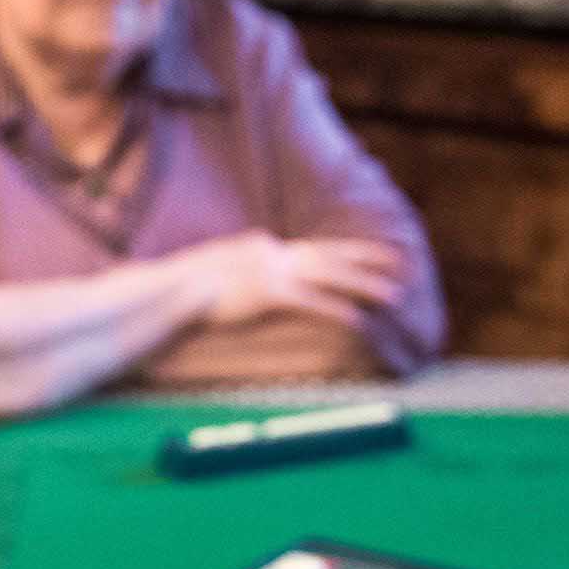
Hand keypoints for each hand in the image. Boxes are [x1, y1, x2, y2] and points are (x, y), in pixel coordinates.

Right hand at [185, 231, 408, 331]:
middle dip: (367, 259)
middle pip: (330, 254)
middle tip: (399, 263)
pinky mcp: (268, 294)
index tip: (369, 253)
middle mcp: (273, 253)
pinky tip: (358, 321)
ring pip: (330, 276)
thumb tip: (253, 281)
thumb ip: (242, 270)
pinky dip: (337, 310)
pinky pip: (312, 303)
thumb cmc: (186, 287)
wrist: (170, 289)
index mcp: (263, 247)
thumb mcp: (219, 269)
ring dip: (364, 285)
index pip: (312, 247)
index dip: (345, 251)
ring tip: (393, 295)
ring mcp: (272, 271)